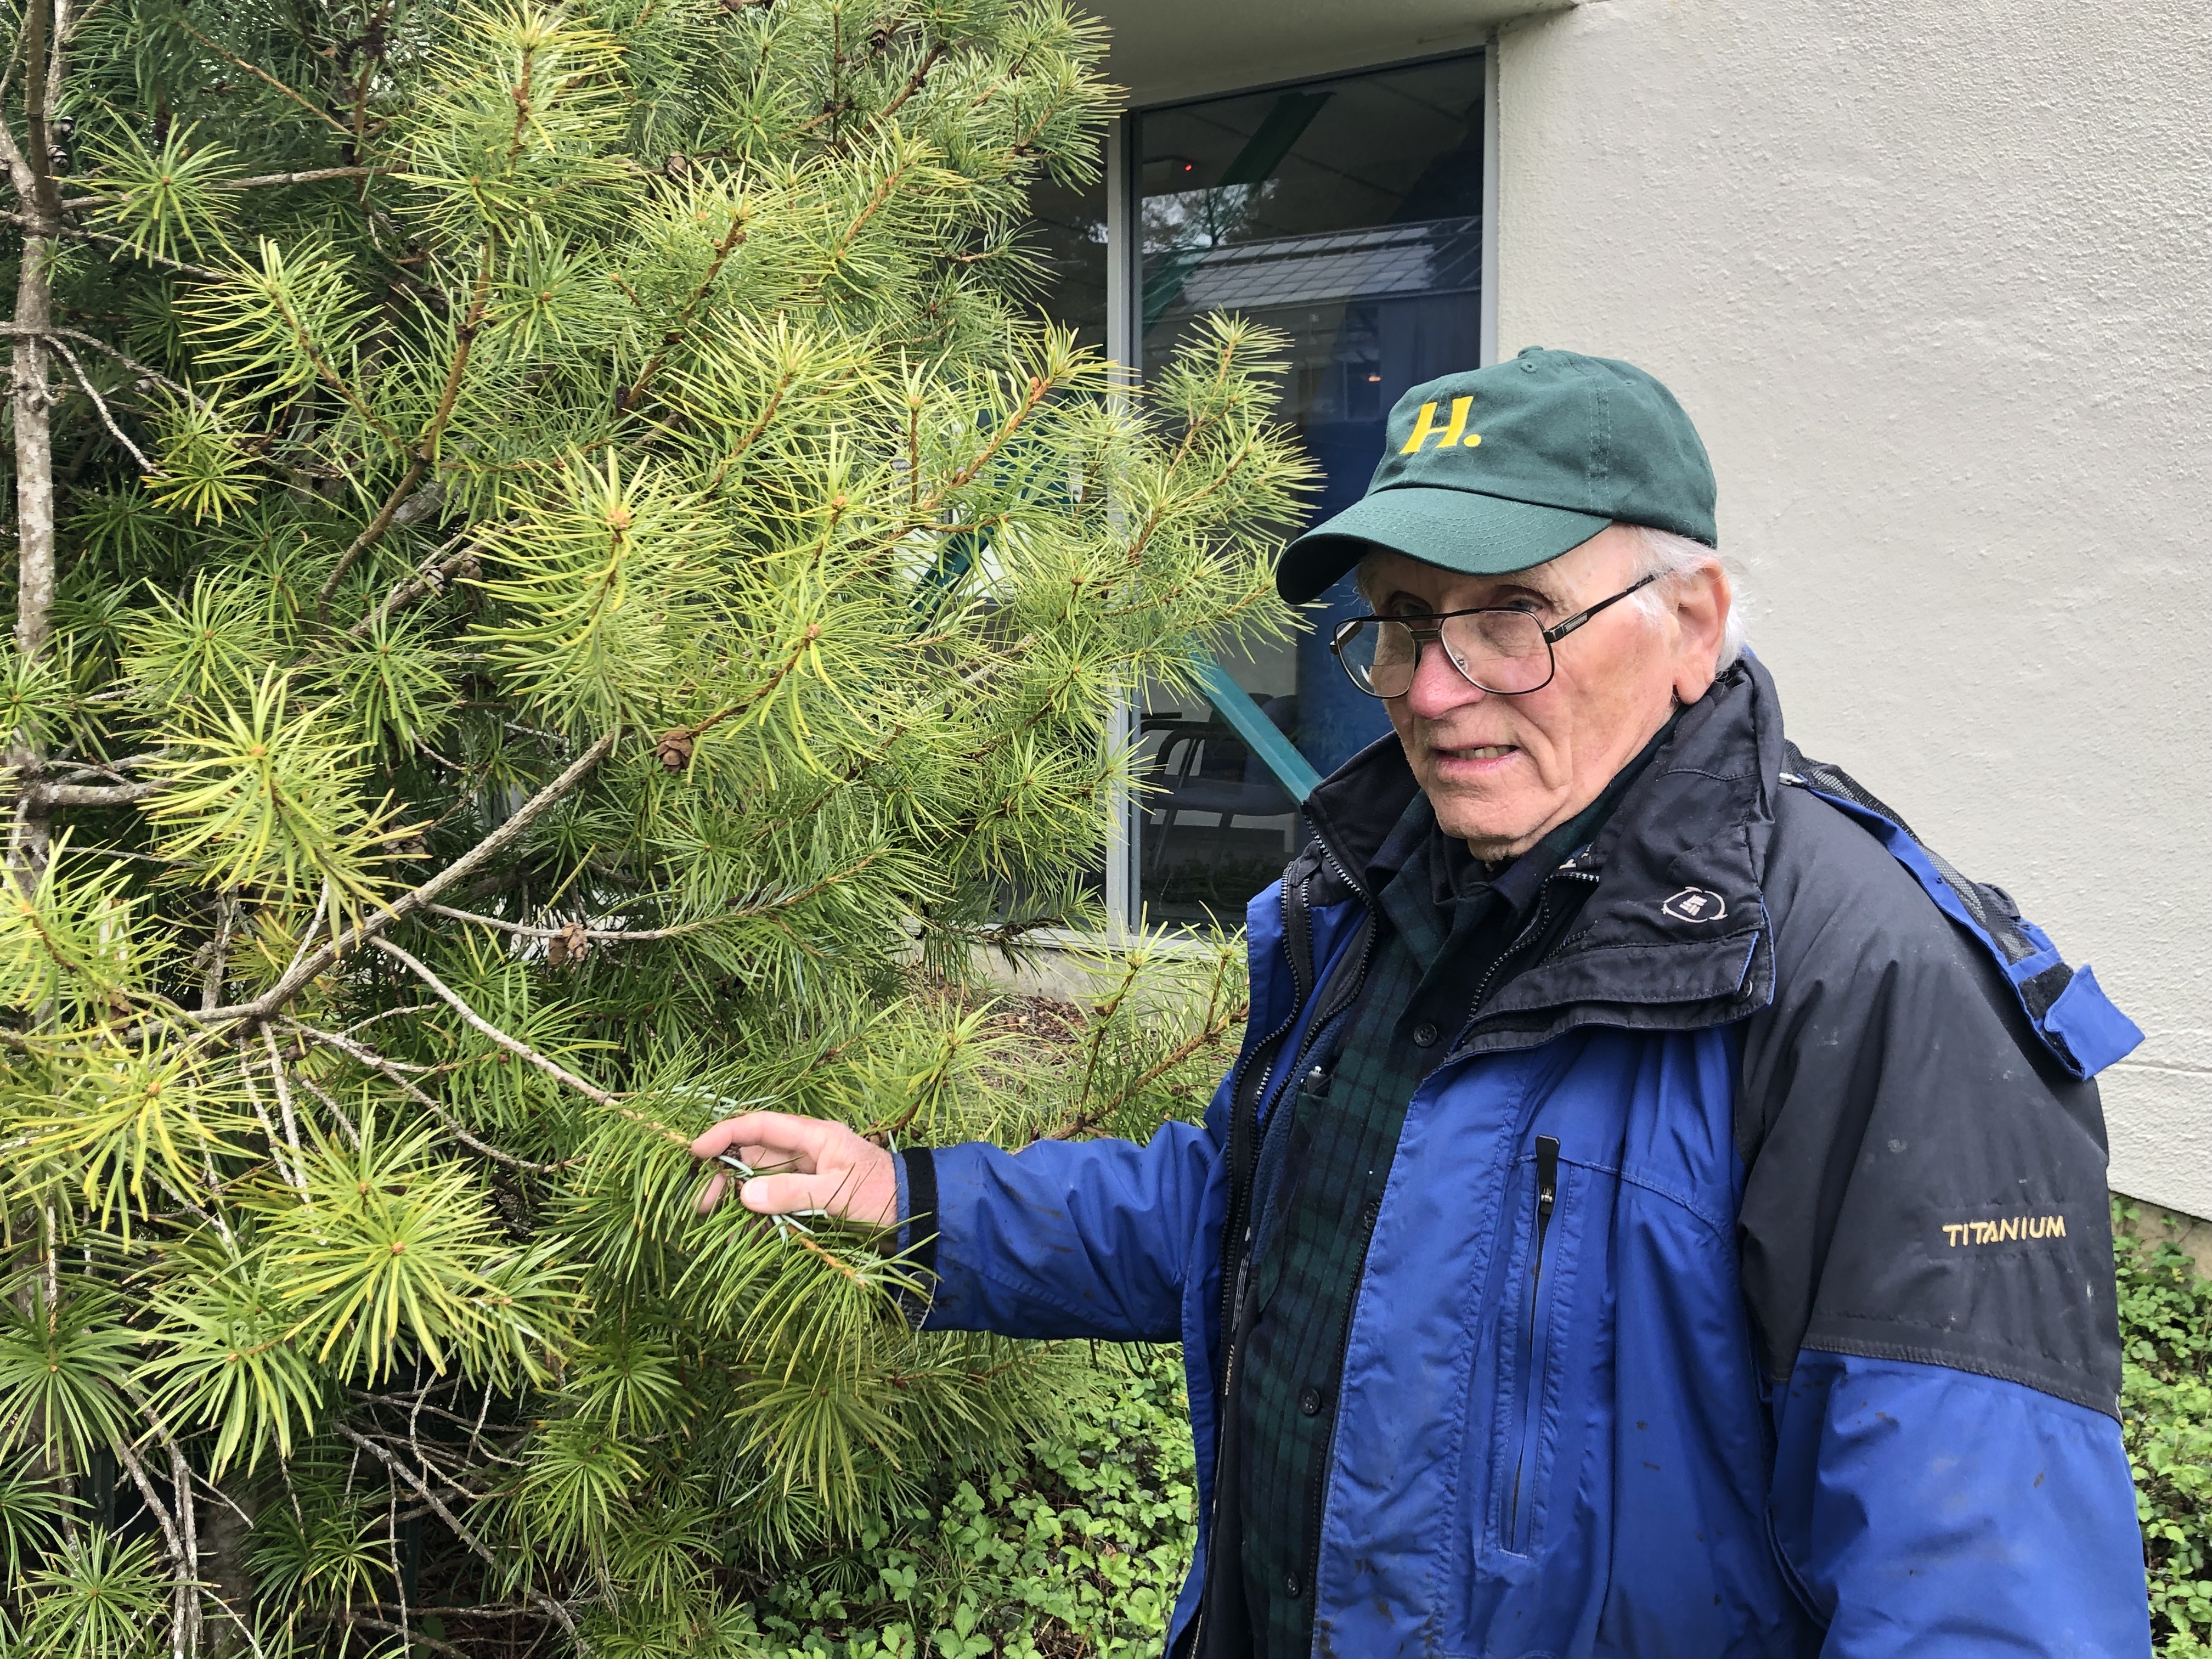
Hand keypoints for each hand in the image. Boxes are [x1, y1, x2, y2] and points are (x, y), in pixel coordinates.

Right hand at [689, 1111, 898, 1229]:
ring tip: (714, 1223)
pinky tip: (740, 1236)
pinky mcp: (810, 1200)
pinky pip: (775, 1205)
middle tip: (700, 1204)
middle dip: (723, 1176)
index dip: (724, 1135)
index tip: (694, 1152)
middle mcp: (805, 1152)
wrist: (917, 1213)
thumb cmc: (882, 1193)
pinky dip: (756, 1218)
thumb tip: (745, 1195)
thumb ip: (792, 1192)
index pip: (759, 1126)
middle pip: (753, 1156)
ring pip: (759, 1183)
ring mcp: (807, 1176)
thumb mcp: (836, 1191)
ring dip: (736, 1201)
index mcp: (813, 1136)